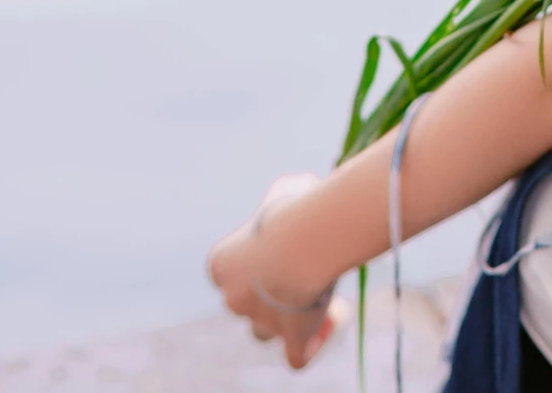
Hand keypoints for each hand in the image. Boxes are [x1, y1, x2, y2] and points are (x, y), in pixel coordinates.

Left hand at [207, 172, 347, 368]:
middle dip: (273, 291)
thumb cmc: (294, 209)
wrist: (309, 239)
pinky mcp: (291, 340)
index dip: (256, 261)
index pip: (230, 271)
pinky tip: (330, 321)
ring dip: (287, 319)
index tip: (285, 246)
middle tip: (305, 269)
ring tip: (319, 296)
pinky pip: (297, 357)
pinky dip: (310, 346)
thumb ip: (280, 206)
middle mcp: (233, 298)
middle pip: (247, 303)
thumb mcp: (282, 194)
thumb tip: (294, 205)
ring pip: (265, 331)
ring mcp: (261, 323)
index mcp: (221, 264)